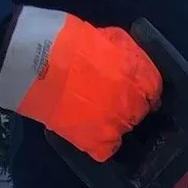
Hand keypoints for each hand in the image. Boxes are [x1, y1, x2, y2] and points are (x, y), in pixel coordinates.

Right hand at [0, 8, 161, 161]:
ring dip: (113, 122)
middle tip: (108, 97)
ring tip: (94, 112)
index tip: (139, 90)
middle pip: (140, 111)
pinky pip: (106, 150)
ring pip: (124, 130)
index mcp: (135, 74)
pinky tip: (89, 131)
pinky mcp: (95, 143)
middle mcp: (130, 103)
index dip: (146, 90)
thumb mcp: (105, 37)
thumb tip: (136, 67)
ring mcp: (114, 126)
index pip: (154, 89)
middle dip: (129, 104)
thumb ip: (126, 54)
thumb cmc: (67, 41)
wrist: (33, 63)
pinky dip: (100, 143)